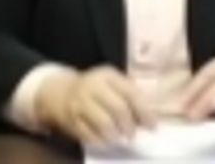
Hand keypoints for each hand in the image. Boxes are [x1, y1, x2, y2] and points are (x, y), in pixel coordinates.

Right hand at [34, 66, 156, 145]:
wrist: (61, 92)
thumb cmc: (96, 89)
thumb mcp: (112, 83)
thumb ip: (130, 96)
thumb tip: (148, 119)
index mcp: (107, 75)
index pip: (130, 92)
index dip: (144, 111)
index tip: (152, 125)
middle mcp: (92, 86)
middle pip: (118, 108)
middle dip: (129, 125)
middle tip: (133, 134)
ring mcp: (80, 103)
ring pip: (104, 123)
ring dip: (116, 134)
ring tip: (119, 137)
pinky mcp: (72, 119)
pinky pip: (90, 135)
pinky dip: (101, 140)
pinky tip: (106, 140)